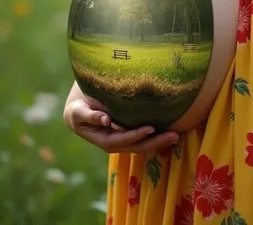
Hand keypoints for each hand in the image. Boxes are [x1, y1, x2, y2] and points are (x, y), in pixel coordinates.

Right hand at [63, 95, 178, 153]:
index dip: (135, 136)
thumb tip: (106, 120)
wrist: (77, 107)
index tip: (150, 128)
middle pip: (136, 146)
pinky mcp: (127, 133)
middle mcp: (114, 143)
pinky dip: (155, 136)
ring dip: (159, 141)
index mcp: (102, 139)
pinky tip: (168, 131)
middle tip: (173, 135)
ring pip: (142, 144)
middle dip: (155, 142)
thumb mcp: (78, 111)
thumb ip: (90, 116)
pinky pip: (142, 138)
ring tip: (175, 135)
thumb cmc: (77, 107)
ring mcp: (122, 139)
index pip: (121, 140)